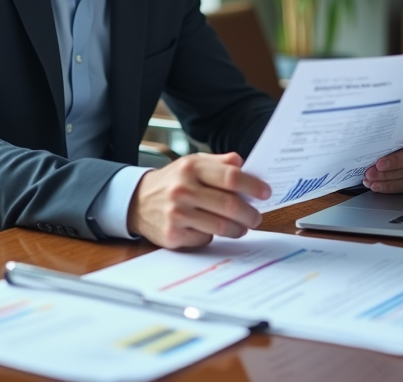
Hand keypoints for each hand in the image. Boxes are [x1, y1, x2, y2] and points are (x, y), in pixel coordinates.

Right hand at [127, 152, 271, 248]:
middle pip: (230, 205)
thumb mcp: (192, 163)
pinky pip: (205, 239)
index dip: (253, 186)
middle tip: (256, 217)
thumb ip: (219, 163)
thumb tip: (243, 163)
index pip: (231, 177)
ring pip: (221, 227)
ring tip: (242, 226)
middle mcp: (183, 190)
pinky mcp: (173, 235)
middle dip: (250, 214)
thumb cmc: (172, 181)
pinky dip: (214, 236)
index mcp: (191, 168)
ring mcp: (177, 214)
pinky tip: (212, 230)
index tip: (265, 193)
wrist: (137, 201)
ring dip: (238, 229)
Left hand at [363, 134, 402, 192]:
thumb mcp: (393, 128)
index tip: (380, 163)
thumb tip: (370, 130)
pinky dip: (388, 187)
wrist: (397, 139)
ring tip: (370, 181)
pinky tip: (375, 185)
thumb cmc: (395, 132)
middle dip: (388, 173)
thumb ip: (387, 130)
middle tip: (370, 173)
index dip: (398, 159)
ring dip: (386, 182)